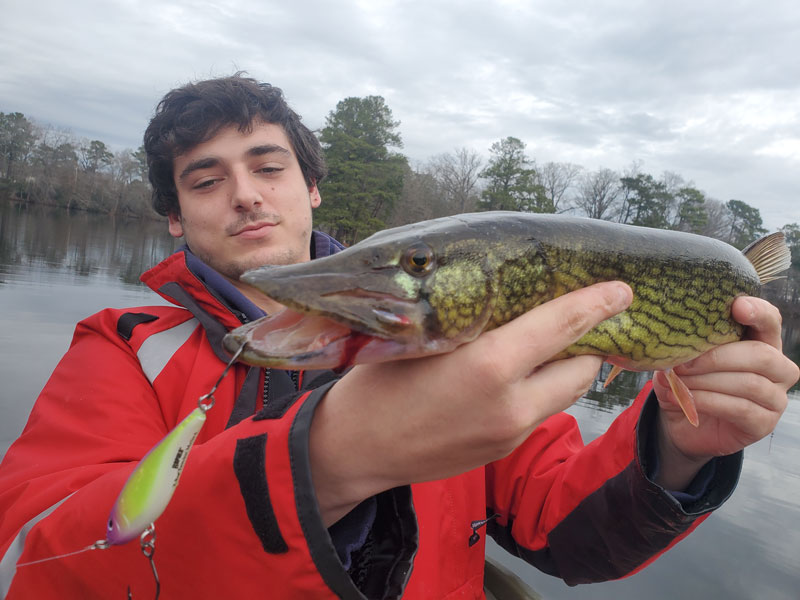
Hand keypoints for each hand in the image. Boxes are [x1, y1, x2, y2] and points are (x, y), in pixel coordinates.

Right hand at [310, 281, 632, 524]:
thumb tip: (511, 299)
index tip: (621, 290)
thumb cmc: (377, 382)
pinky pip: (539, 414)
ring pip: (564, 394)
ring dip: (563, 368)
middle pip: (582, 369)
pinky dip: (538, 392)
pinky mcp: (502, 451)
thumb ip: (474, 323)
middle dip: (585, 343)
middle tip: (572, 318)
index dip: (596, 303)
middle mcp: (511, 405)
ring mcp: (510, 434)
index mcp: (489, 366)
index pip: (561, 327)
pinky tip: (510, 378)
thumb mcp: (422, 338)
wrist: (353, 450)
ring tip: (541, 346)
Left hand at [652, 296, 799, 490]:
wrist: (682, 423)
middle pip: (761, 355)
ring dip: (709, 381)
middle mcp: (776, 368)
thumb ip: (684, 345)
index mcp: (760, 342)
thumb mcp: (682, 358)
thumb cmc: (687, 381)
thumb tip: (671, 339)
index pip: (770, 320)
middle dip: (718, 357)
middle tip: (683, 363)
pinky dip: (710, 401)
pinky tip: (689, 399)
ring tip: (680, 381)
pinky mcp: (764, 423)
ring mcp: (774, 397)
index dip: (757, 311)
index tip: (736, 307)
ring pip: (750, 383)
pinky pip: (742, 409)